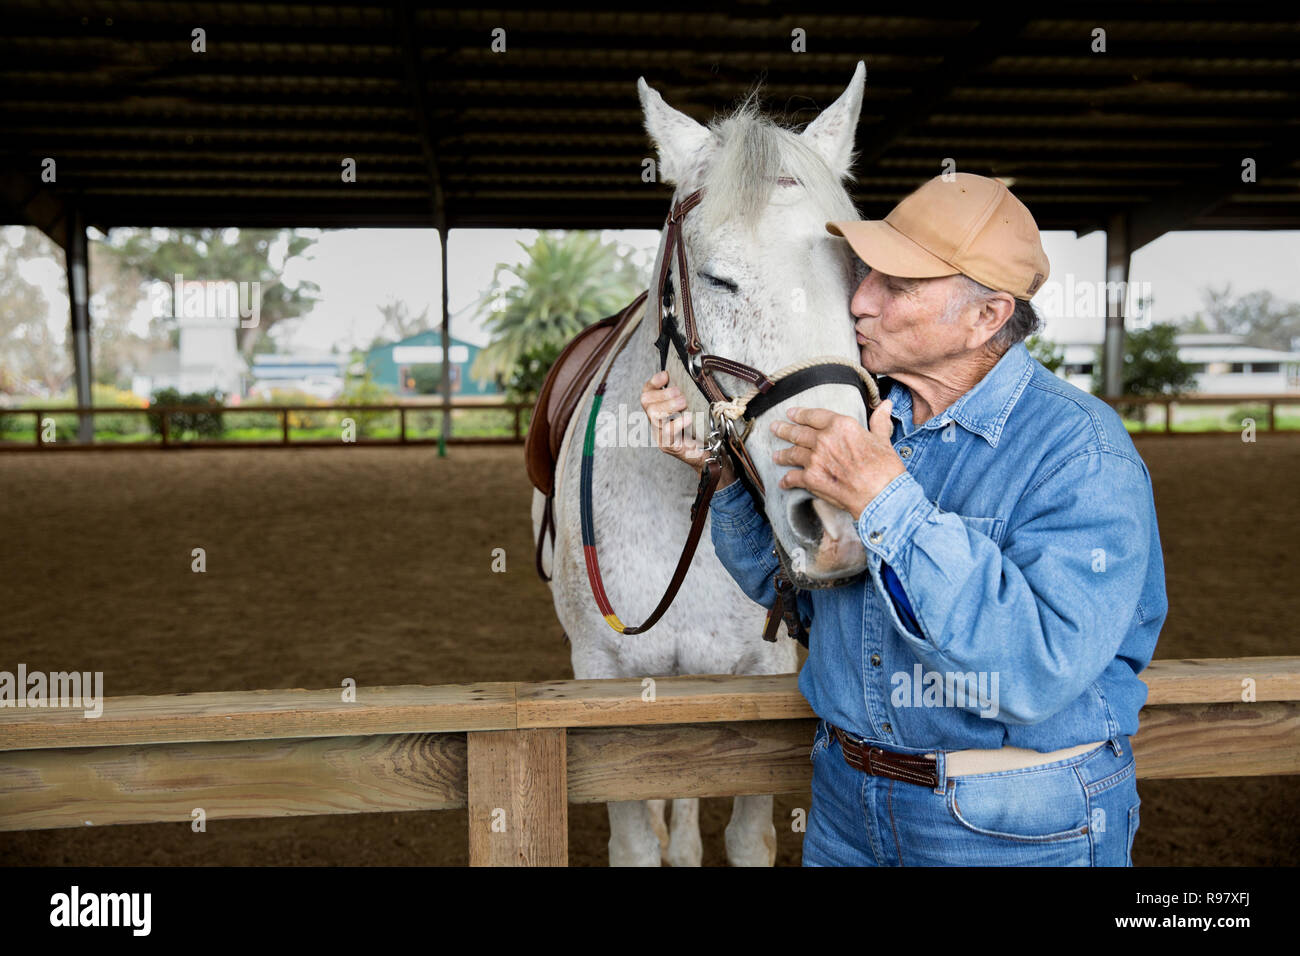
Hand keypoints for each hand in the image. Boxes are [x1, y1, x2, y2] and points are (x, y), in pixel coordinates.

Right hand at [639, 371, 736, 486]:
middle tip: (679, 394)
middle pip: (647, 403)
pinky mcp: (669, 446)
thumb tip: (693, 376)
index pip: (647, 392)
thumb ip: (687, 396)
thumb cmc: (701, 431)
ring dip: (669, 406)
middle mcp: (656, 423)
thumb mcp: (692, 409)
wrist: (707, 455)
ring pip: (654, 416)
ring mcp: (660, 435)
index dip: (654, 382)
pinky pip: (667, 432)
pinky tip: (688, 417)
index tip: (666, 375)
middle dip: (663, 394)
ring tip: (683, 403)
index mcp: (659, 411)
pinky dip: (677, 422)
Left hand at [770, 399, 903, 519]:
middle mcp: (824, 439)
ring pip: (793, 454)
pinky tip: (783, 482)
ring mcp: (815, 459)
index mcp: (841, 425)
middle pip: (798, 433)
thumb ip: (879, 421)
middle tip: (775, 428)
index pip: (814, 416)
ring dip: (782, 455)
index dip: (800, 414)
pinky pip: (793, 478)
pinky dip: (787, 480)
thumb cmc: (885, 468)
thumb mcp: (883, 439)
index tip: (791, 413)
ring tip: (776, 455)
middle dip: (784, 430)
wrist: (881, 495)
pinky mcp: (811, 479)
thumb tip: (886, 405)